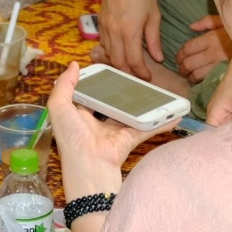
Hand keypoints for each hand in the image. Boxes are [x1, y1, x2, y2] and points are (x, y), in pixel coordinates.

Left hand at [47, 62, 176, 197]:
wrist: (88, 165)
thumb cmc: (71, 136)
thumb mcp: (59, 107)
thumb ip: (64, 85)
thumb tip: (74, 65)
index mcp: (78, 113)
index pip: (89, 93)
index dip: (97, 82)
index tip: (109, 68)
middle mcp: (97, 121)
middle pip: (112, 102)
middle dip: (122, 91)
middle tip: (134, 75)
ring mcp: (115, 131)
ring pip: (131, 113)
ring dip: (144, 104)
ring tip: (157, 90)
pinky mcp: (129, 139)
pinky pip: (147, 128)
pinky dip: (160, 123)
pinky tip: (173, 115)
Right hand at [99, 0, 163, 77]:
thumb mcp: (154, 16)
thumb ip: (154, 39)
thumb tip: (158, 58)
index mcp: (129, 31)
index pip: (133, 61)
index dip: (141, 72)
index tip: (148, 77)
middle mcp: (114, 31)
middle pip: (118, 61)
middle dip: (128, 72)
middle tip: (138, 76)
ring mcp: (104, 26)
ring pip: (108, 53)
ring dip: (118, 63)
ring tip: (129, 66)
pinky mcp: (100, 21)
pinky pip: (103, 43)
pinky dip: (110, 51)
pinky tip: (118, 51)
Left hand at [175, 15, 231, 82]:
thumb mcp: (224, 21)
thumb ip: (207, 22)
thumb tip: (191, 27)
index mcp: (211, 38)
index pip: (188, 48)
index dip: (179, 55)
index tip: (178, 58)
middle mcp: (213, 52)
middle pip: (189, 63)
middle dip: (182, 67)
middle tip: (181, 69)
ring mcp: (219, 64)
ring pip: (197, 74)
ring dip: (189, 76)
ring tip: (188, 76)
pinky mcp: (226, 73)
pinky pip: (209, 79)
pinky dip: (201, 81)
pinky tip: (200, 81)